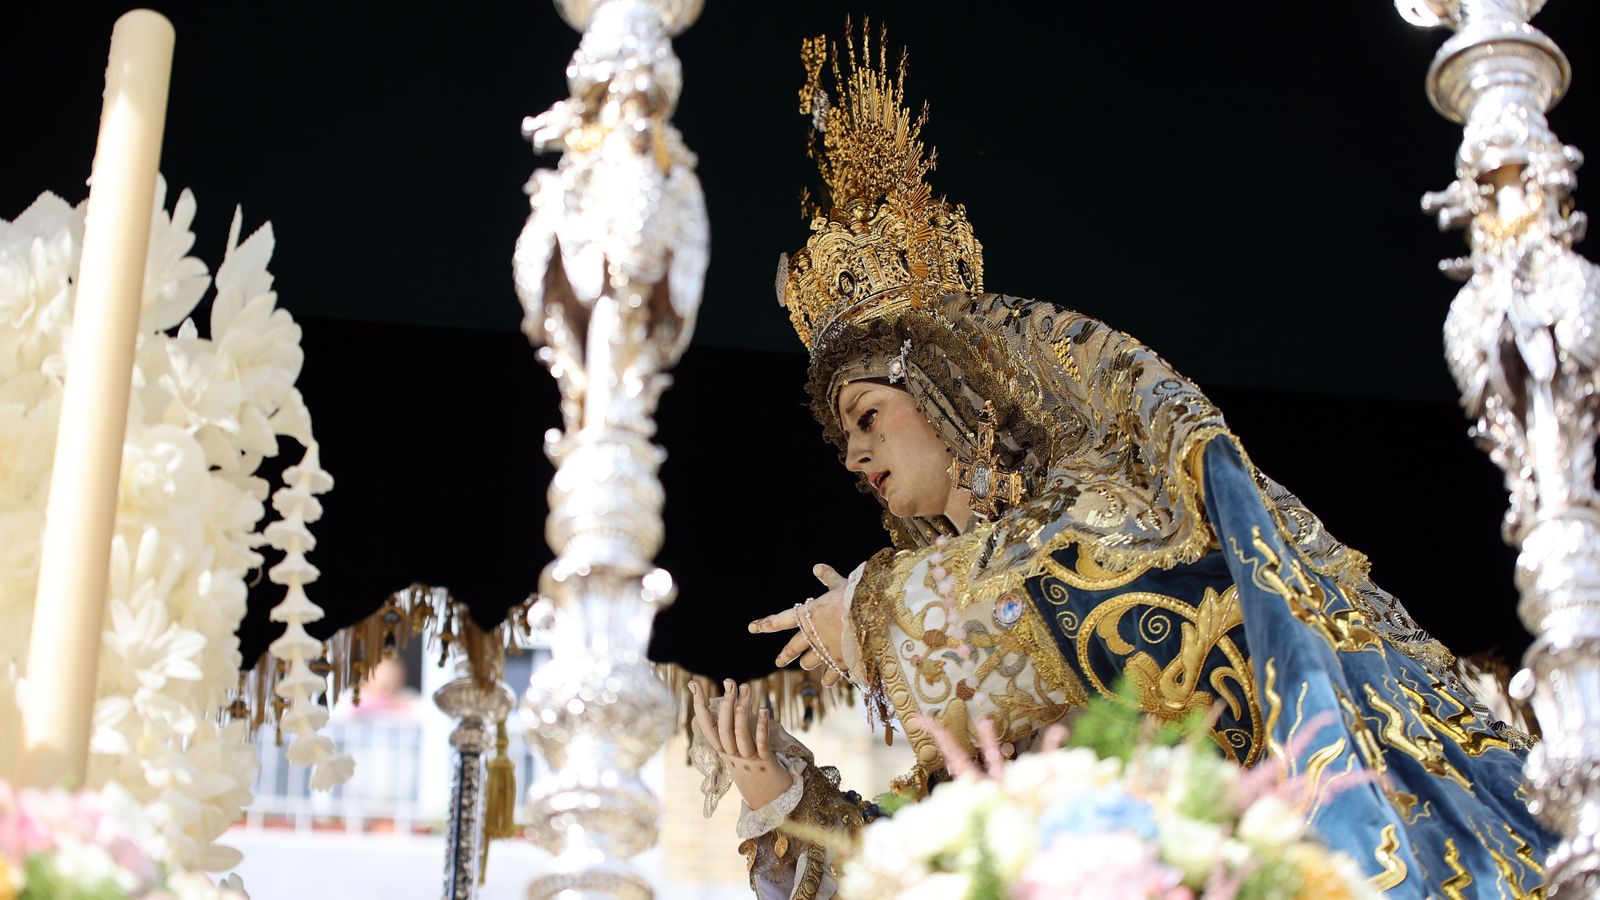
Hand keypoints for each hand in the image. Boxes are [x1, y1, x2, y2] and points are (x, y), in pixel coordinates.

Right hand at [691, 679, 793, 809]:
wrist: (770, 801)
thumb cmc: (754, 771)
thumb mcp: (737, 752)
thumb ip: (732, 732)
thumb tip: (729, 704)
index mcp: (723, 751)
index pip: (706, 725)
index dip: (699, 704)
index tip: (693, 683)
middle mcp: (732, 755)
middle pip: (723, 728)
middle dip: (725, 703)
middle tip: (729, 682)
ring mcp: (748, 760)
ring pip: (739, 734)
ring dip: (742, 710)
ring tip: (745, 689)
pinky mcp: (765, 763)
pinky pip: (760, 744)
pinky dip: (761, 727)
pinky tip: (764, 711)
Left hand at [748, 563, 848, 686]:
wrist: (872, 617)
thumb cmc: (855, 596)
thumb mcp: (840, 584)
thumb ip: (828, 577)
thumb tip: (817, 566)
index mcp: (807, 615)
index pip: (780, 620)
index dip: (766, 624)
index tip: (752, 627)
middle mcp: (811, 635)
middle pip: (792, 648)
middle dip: (784, 656)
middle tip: (778, 662)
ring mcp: (824, 651)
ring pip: (808, 663)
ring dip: (809, 663)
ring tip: (809, 665)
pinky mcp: (839, 664)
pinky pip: (830, 676)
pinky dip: (829, 678)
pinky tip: (828, 681)